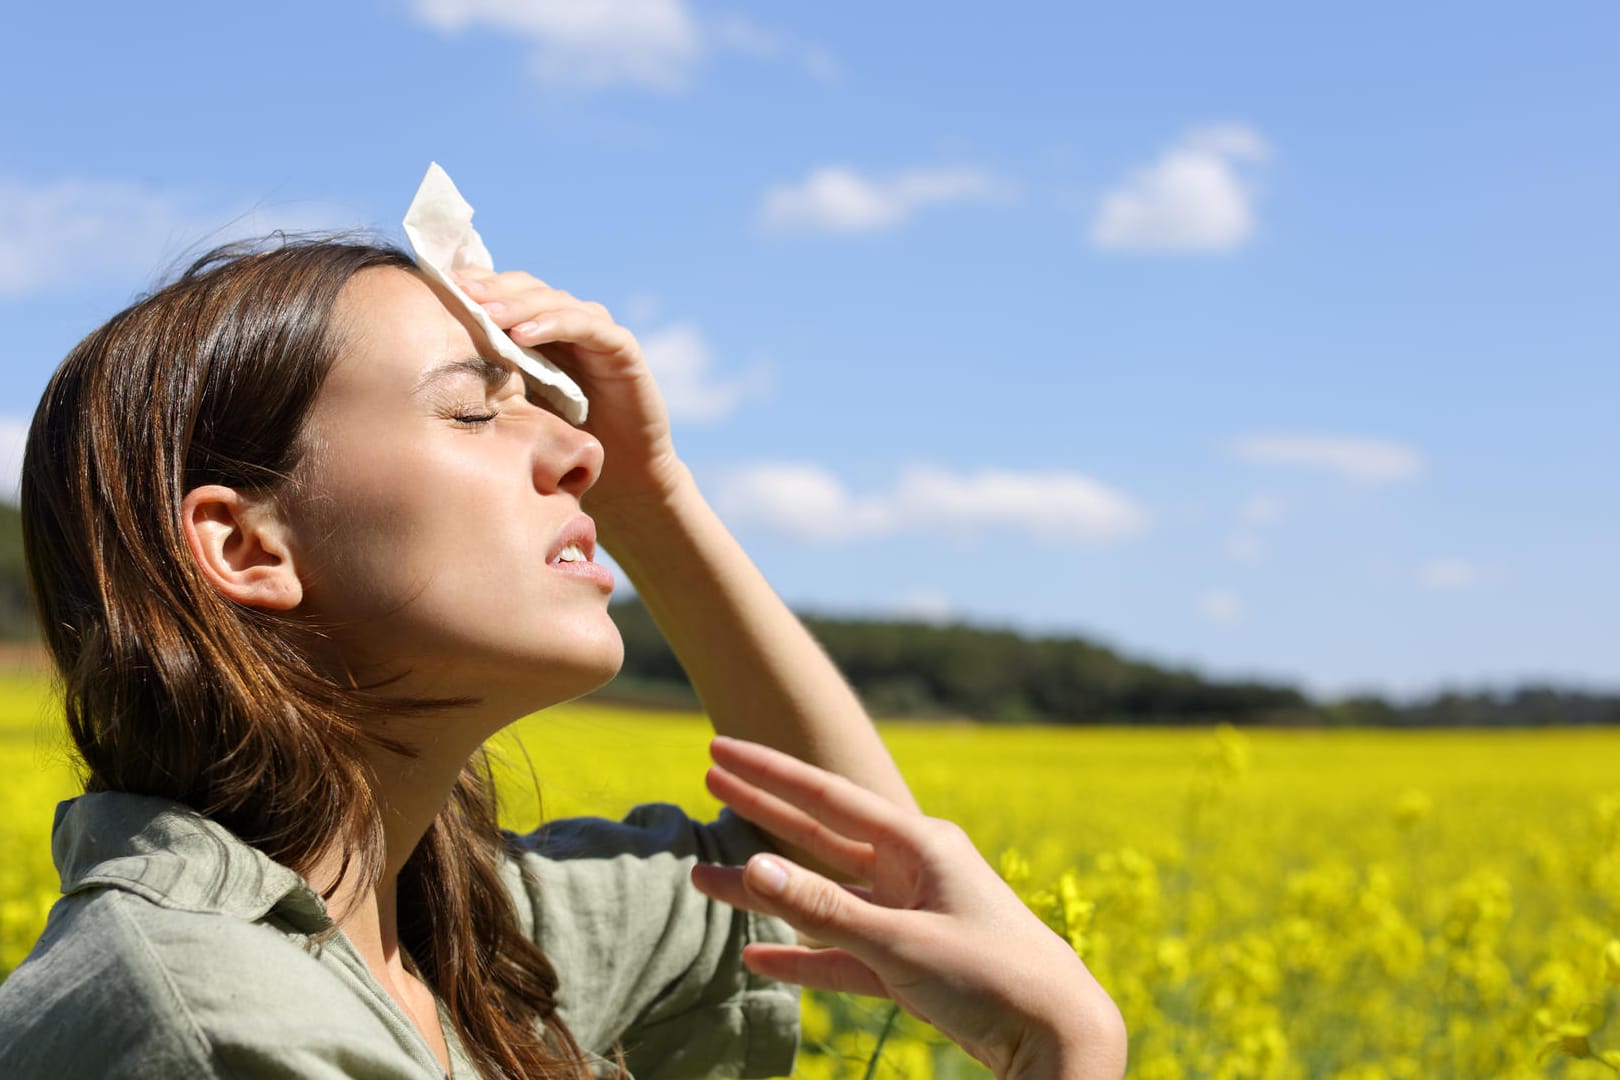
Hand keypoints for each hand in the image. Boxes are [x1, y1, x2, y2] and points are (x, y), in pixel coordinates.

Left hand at [450, 268, 683, 510]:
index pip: (505, 293)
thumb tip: (428, 368)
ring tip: (485, 313)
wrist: (622, 474)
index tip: (436, 287)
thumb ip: (489, 380)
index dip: (474, 286)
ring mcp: (596, 331)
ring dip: (516, 304)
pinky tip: (524, 334)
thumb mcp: (516, 407)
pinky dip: (554, 324)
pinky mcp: (621, 348)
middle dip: (489, 289)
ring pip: (552, 301)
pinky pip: (586, 325)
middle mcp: (568, 323)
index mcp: (541, 331)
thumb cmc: (565, 443)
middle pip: (526, 288)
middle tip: (456, 291)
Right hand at [689, 737, 1126, 1079]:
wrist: (1058, 1036)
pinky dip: (802, 955)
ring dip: (768, 893)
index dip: (770, 774)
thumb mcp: (902, 941)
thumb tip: (752, 867)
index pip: (828, 798)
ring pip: (824, 898)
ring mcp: (911, 917)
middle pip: (820, 836)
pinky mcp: (910, 964)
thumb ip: (825, 910)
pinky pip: (842, 953)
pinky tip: (757, 955)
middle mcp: (914, 871)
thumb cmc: (992, 974)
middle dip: (763, 812)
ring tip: (706, 878)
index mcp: (920, 844)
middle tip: (708, 778)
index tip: (719, 748)